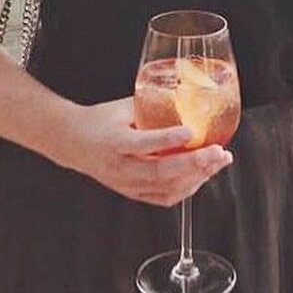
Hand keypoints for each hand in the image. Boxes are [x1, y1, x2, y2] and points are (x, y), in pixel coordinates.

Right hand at [46, 96, 232, 206]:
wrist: (74, 144)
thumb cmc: (100, 122)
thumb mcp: (122, 107)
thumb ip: (152, 104)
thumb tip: (186, 95)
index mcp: (114, 142)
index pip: (142, 144)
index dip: (167, 139)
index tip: (191, 131)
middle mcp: (120, 168)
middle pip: (160, 172)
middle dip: (194, 164)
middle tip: (218, 152)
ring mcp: (127, 185)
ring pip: (166, 188)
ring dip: (197, 177)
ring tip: (219, 161)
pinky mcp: (133, 193)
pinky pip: (165, 197)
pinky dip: (187, 187)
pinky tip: (203, 174)